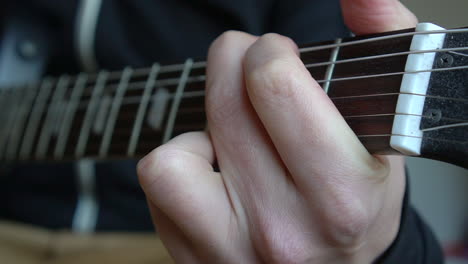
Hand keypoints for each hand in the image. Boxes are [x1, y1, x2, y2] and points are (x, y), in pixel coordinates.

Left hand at [138, 0, 417, 262]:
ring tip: (227, 135)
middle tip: (250, 74)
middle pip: (224, 107)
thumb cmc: (363, 198)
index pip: (274, 88)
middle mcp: (281, 229)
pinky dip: (179, 168)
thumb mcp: (391, 127)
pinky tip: (211, 172)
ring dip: (195, 130)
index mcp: (340, 194)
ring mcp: (230, 251)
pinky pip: (159, 191)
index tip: (276, 58)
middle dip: (232, 65)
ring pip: (169, 161)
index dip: (267, 53)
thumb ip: (385, 43)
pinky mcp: (196, 261)